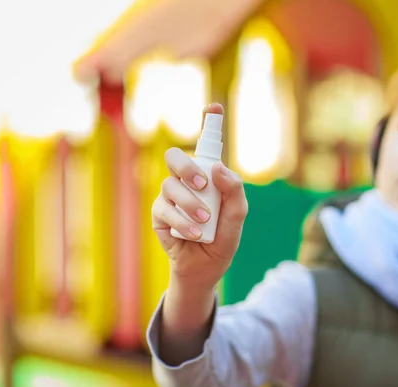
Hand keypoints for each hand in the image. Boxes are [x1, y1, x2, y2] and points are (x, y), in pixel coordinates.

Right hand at [151, 103, 247, 287]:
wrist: (206, 268)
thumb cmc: (222, 239)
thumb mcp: (237, 216)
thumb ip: (234, 190)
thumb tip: (218, 168)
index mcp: (208, 176)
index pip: (207, 145)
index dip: (209, 122)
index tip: (215, 106)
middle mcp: (187, 181)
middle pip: (176, 157)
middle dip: (187, 167)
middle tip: (202, 185)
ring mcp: (170, 196)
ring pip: (170, 185)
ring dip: (190, 204)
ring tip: (204, 222)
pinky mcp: (159, 214)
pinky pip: (164, 208)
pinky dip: (181, 222)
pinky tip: (193, 234)